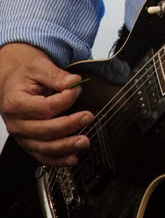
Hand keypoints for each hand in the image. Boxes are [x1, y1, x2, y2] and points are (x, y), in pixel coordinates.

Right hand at [0, 42, 92, 166]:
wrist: (13, 77)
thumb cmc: (24, 71)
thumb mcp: (40, 66)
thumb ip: (56, 75)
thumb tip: (74, 82)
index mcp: (15, 103)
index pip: (44, 108)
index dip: (64, 101)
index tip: (77, 90)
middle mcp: (16, 123)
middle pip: (45, 130)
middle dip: (69, 125)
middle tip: (88, 117)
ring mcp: (21, 135)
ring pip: (43, 147)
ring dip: (65, 147)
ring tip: (84, 142)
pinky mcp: (28, 141)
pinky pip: (41, 155)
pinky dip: (57, 159)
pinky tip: (72, 158)